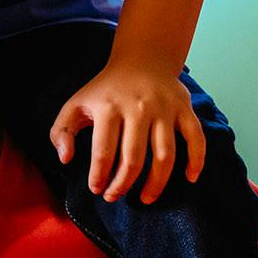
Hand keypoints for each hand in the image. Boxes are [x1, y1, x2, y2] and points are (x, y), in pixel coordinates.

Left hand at [49, 56, 205, 202]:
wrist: (141, 60)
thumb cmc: (105, 90)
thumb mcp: (76, 104)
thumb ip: (61, 131)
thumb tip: (65, 159)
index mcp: (108, 107)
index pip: (103, 151)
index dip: (99, 176)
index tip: (97, 190)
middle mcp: (138, 108)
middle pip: (133, 158)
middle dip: (123, 184)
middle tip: (115, 196)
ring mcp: (164, 109)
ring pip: (164, 154)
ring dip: (156, 183)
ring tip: (145, 198)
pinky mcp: (185, 109)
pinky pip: (196, 139)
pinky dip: (196, 160)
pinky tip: (189, 178)